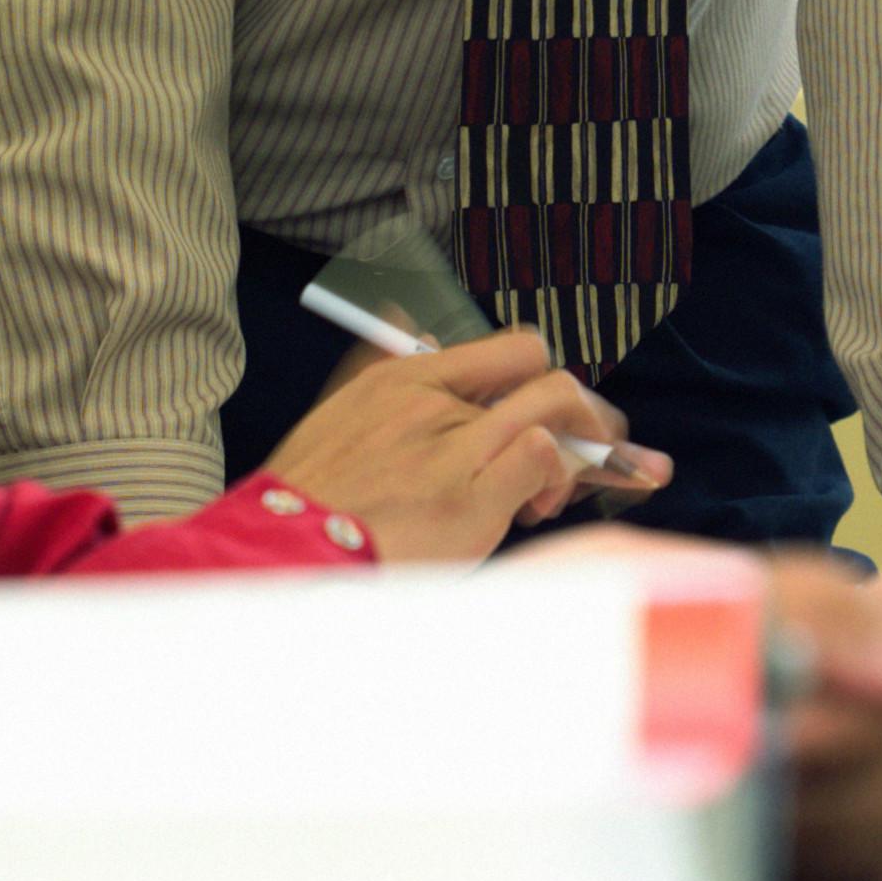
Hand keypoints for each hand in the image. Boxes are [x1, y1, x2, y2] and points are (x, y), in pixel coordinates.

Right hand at [259, 330, 670, 563]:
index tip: (556, 413)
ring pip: (555, 407)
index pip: (509, 349)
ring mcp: (454, 444)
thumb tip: (405, 324)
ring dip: (583, 446)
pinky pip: (543, 457)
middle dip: (586, 411)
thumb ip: (379, 371)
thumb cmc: (314, 505)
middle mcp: (433, 400)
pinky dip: (554, 481)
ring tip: (564, 487)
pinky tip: (534, 510)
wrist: (285, 556)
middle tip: (596, 447)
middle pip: (544, 375)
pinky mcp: (472, 493)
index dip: (545, 379)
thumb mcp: (339, 418)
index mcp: (403, 379)